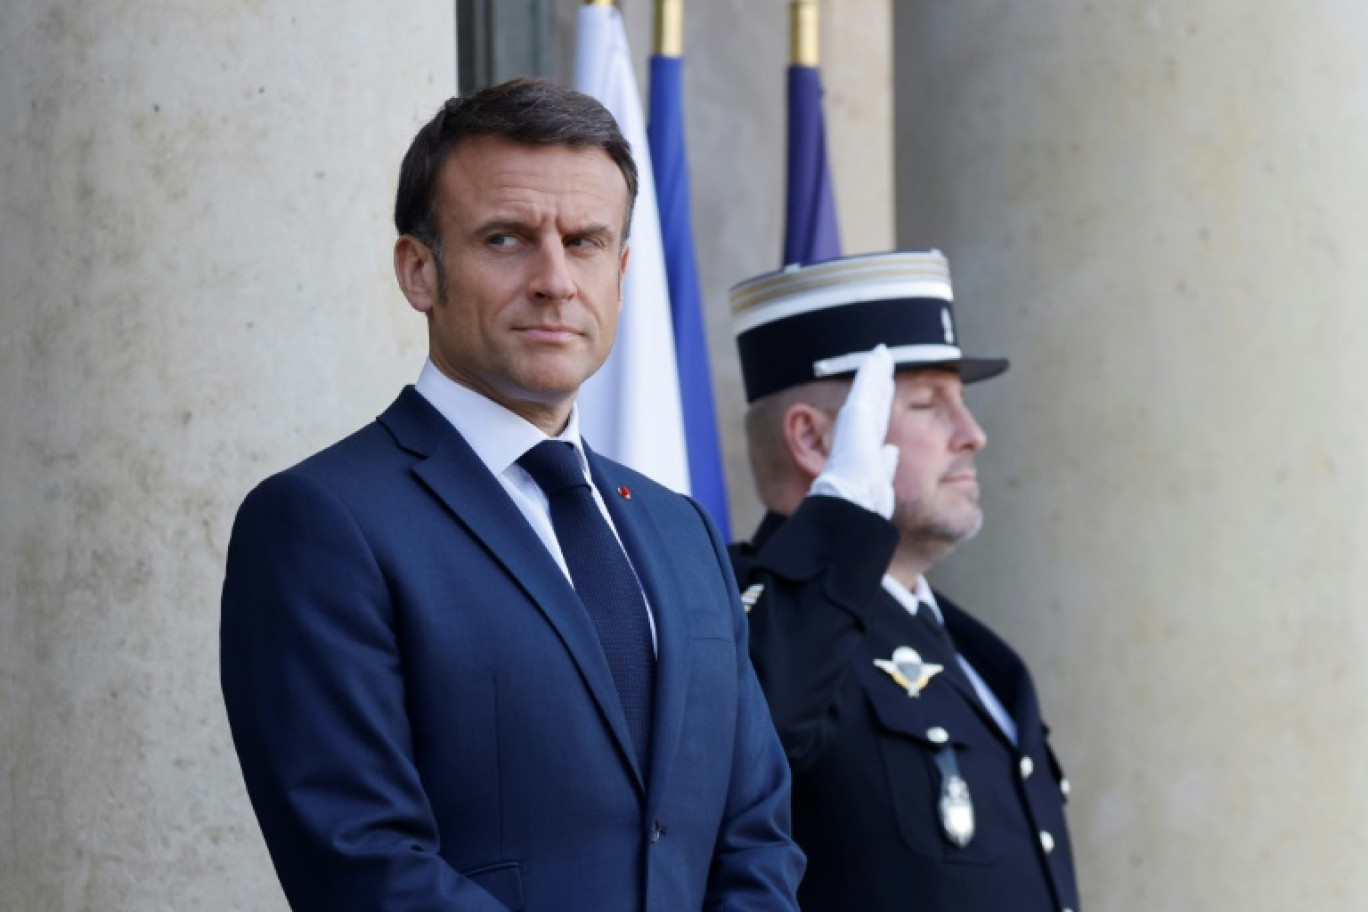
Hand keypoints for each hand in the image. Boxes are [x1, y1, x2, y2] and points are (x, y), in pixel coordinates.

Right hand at [808, 344, 898, 518]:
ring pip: (868, 389)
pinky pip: (865, 386)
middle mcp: (858, 432)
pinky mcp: (856, 413)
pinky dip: (870, 370)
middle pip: (872, 400)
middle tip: (881, 361)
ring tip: (880, 354)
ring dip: (873, 371)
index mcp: (864, 448)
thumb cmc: (862, 498)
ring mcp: (855, 421)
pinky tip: (877, 355)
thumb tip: (892, 451)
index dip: (879, 402)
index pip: (875, 419)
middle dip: (876, 381)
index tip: (885, 387)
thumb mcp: (878, 478)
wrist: (849, 501)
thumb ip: (885, 462)